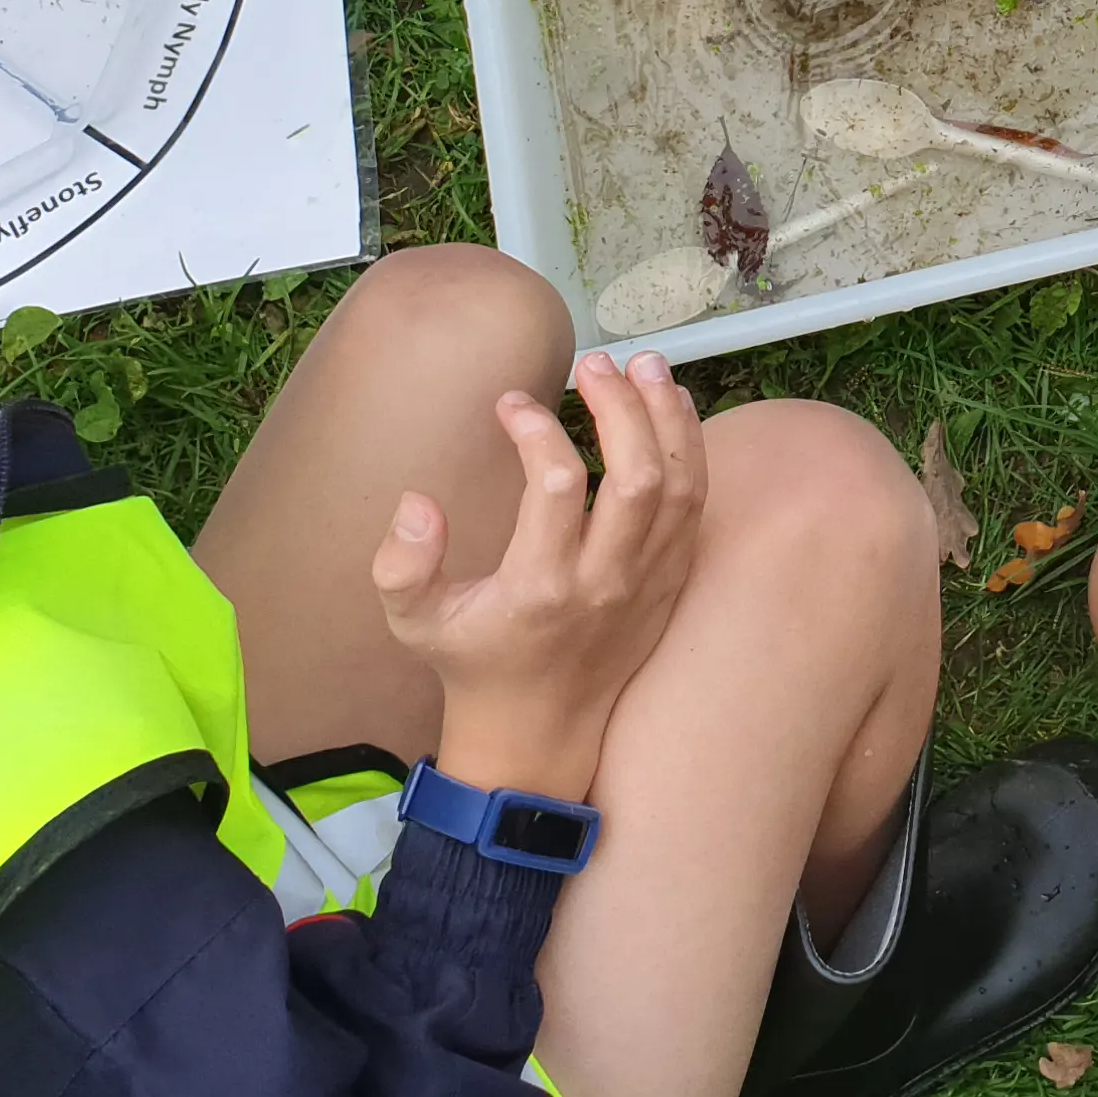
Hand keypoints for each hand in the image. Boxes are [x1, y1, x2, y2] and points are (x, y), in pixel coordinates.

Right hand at [374, 351, 709, 803]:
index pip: (559, 487)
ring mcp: (649, 583)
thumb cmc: (473, 665)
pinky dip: (689, 450)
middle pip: (638, 478)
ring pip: (680, 486)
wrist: (540, 734)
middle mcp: (607, 583)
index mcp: (542, 588)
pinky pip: (695, 506)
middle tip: (593, 363)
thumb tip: (417, 501)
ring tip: (644, 364)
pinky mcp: (672, 581)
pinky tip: (669, 407)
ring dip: (668, 418)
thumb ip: (402, 564)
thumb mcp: (414, 623)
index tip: (512, 402)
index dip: (538, 430)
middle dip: (620, 407)